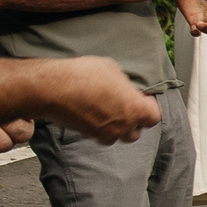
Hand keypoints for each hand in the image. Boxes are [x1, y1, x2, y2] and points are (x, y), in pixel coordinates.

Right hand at [41, 57, 158, 142]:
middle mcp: (123, 126)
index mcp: (136, 110)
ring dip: (116, 127)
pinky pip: (98, 135)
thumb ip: (124, 83)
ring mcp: (104, 133)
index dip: (148, 107)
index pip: (154, 117)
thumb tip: (123, 86)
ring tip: (108, 112)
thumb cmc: (84, 76)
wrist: (53, 89)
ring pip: (117, 136)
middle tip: (124, 107)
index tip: (141, 98)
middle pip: (136, 132)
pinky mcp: (86, 135)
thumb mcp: (113, 69)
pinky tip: (92, 114)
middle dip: (132, 121)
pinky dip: (99, 128)